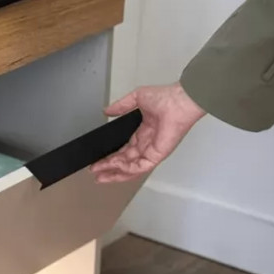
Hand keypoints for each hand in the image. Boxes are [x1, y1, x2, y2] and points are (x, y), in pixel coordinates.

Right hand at [91, 82, 205, 182]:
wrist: (179, 101)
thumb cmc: (166, 98)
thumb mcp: (136, 99)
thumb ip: (120, 106)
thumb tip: (107, 111)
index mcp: (144, 132)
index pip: (124, 150)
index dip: (110, 156)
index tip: (98, 159)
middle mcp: (147, 144)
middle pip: (125, 162)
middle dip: (108, 168)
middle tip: (94, 171)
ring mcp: (152, 151)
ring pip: (130, 168)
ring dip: (115, 173)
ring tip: (100, 175)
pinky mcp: (156, 155)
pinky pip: (140, 167)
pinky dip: (127, 169)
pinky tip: (114, 167)